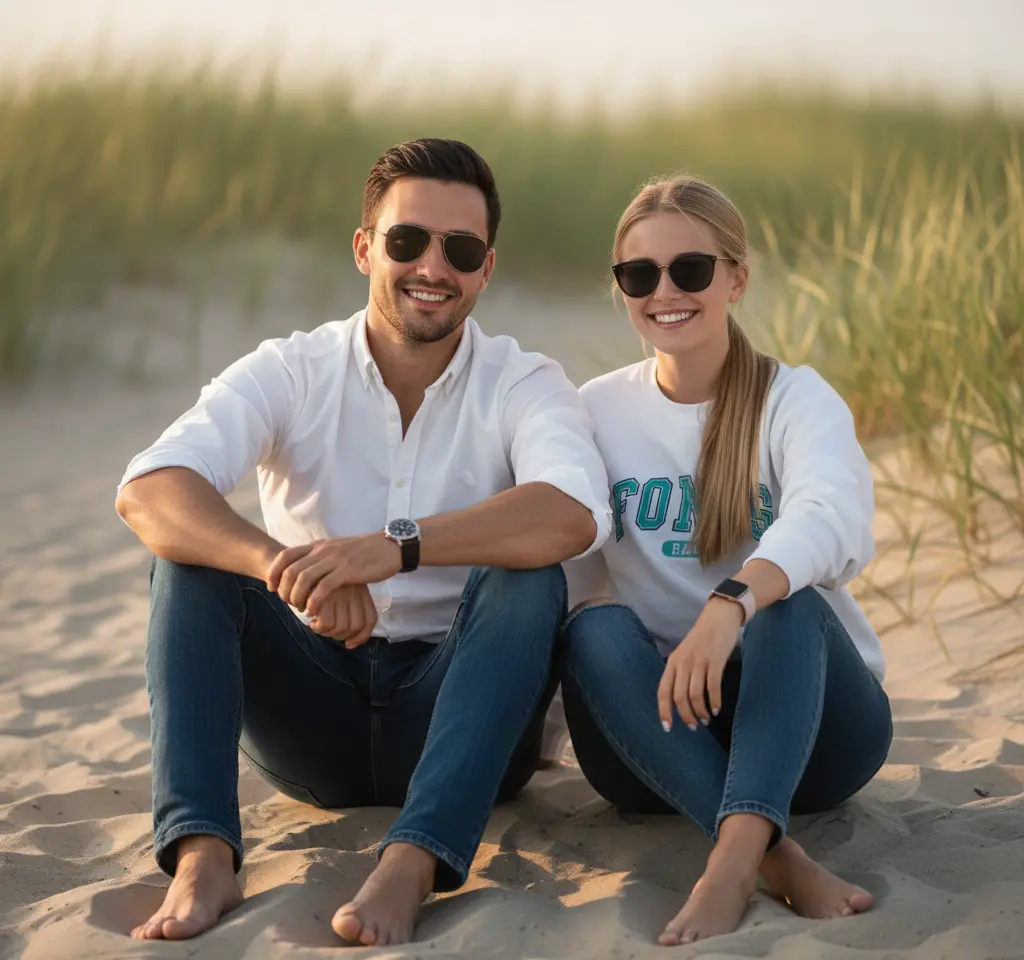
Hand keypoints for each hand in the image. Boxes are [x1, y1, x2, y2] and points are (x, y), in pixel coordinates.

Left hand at [266, 535, 401, 615]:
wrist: (388, 548)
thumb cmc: (363, 552)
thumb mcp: (336, 549)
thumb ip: (320, 557)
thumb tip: (304, 570)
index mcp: (318, 546)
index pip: (285, 556)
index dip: (273, 573)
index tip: (271, 588)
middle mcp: (323, 551)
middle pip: (291, 570)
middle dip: (284, 590)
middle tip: (288, 603)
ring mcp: (335, 560)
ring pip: (303, 579)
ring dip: (297, 597)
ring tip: (301, 609)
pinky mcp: (347, 571)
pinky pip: (323, 588)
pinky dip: (314, 602)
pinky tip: (313, 611)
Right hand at [306, 583, 378, 648]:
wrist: (296, 558)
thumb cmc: (316, 578)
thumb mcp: (337, 588)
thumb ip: (347, 609)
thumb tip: (352, 643)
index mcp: (360, 588)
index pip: (370, 619)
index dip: (362, 636)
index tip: (349, 644)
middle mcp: (354, 591)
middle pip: (356, 626)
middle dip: (339, 636)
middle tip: (325, 630)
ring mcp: (340, 593)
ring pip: (341, 628)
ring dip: (327, 632)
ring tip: (315, 624)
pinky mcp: (324, 595)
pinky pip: (326, 624)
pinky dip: (317, 627)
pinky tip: (309, 618)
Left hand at [658, 598, 744, 730]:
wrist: (719, 616)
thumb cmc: (702, 638)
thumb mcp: (685, 654)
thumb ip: (680, 673)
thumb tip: (680, 700)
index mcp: (672, 662)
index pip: (663, 691)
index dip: (664, 711)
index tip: (668, 728)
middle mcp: (682, 663)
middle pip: (679, 696)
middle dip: (686, 716)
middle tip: (694, 726)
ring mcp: (699, 661)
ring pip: (695, 695)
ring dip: (701, 711)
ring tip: (706, 719)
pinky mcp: (715, 660)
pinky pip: (713, 687)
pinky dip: (715, 701)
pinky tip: (718, 709)